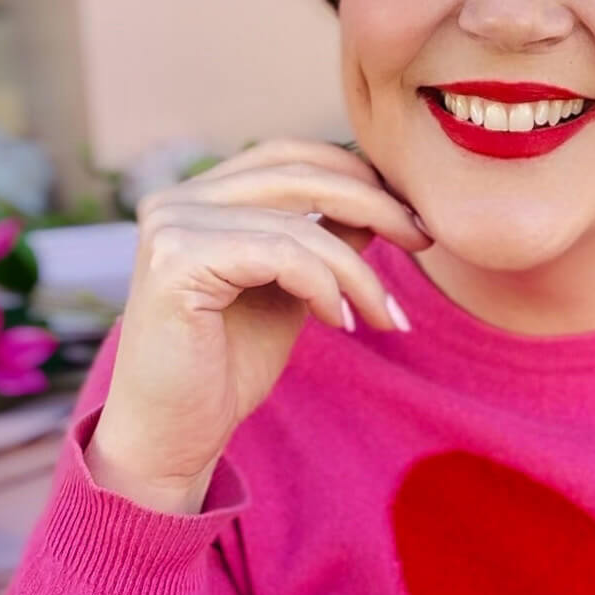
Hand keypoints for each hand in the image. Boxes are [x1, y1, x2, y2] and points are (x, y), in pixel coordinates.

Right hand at [84, 138, 430, 511]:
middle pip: (299, 175)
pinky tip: (341, 322)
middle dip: (375, 204)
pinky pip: (281, 255)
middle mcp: (175, 200)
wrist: (172, 438)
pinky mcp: (175, 262)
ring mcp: (170, 226)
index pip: (289, 156)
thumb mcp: (292, 289)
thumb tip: (382, 200)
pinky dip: (326, 286)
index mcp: (198, 197)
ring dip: (358, 270)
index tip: (410, 215)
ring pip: (298, 223)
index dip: (355, 174)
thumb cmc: (227, 367)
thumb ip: (323, 239)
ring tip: (385, 315)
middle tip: (423, 239)